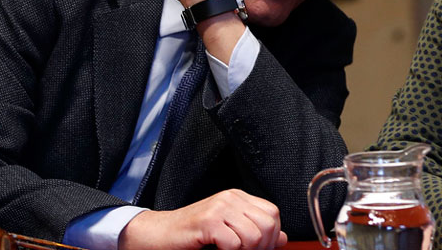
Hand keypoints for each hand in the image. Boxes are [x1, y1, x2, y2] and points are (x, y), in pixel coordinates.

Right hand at [119, 189, 287, 249]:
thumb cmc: (191, 235)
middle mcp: (231, 198)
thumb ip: (254, 231)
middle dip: (261, 248)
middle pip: (267, 224)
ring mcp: (219, 207)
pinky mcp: (207, 221)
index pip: (273, 214)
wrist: (157, 235)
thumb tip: (283, 238)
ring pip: (253, 236)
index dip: (272, 237)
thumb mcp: (228, 231)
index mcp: (239, 197)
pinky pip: (233, 243)